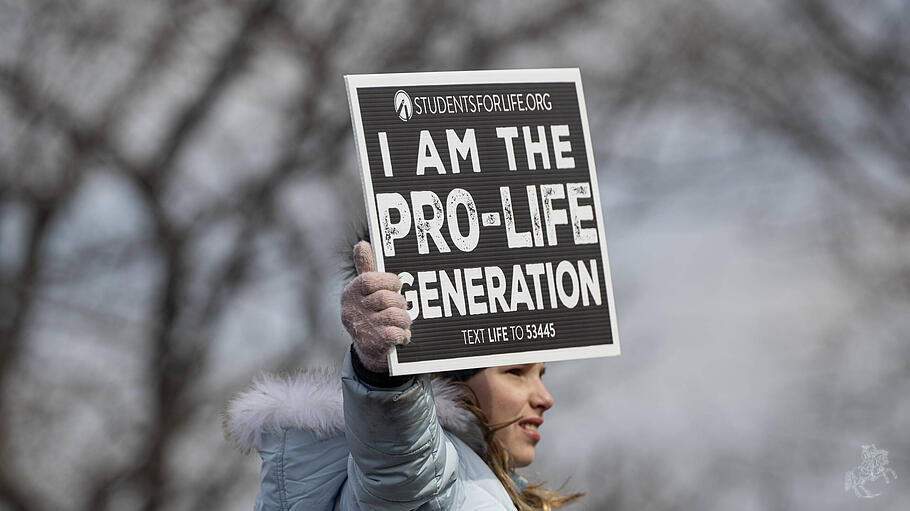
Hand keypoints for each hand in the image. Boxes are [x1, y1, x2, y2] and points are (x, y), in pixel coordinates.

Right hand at [341, 241, 411, 371]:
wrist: (368, 350)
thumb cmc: (370, 312)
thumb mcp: (366, 291)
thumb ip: (366, 267)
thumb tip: (362, 244)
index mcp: (350, 293)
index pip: (369, 281)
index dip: (388, 281)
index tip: (397, 285)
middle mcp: (352, 310)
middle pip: (386, 299)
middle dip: (400, 302)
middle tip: (402, 307)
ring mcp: (362, 328)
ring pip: (395, 316)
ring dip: (404, 319)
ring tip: (402, 322)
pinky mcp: (372, 344)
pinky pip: (397, 333)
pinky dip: (403, 334)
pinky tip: (401, 336)